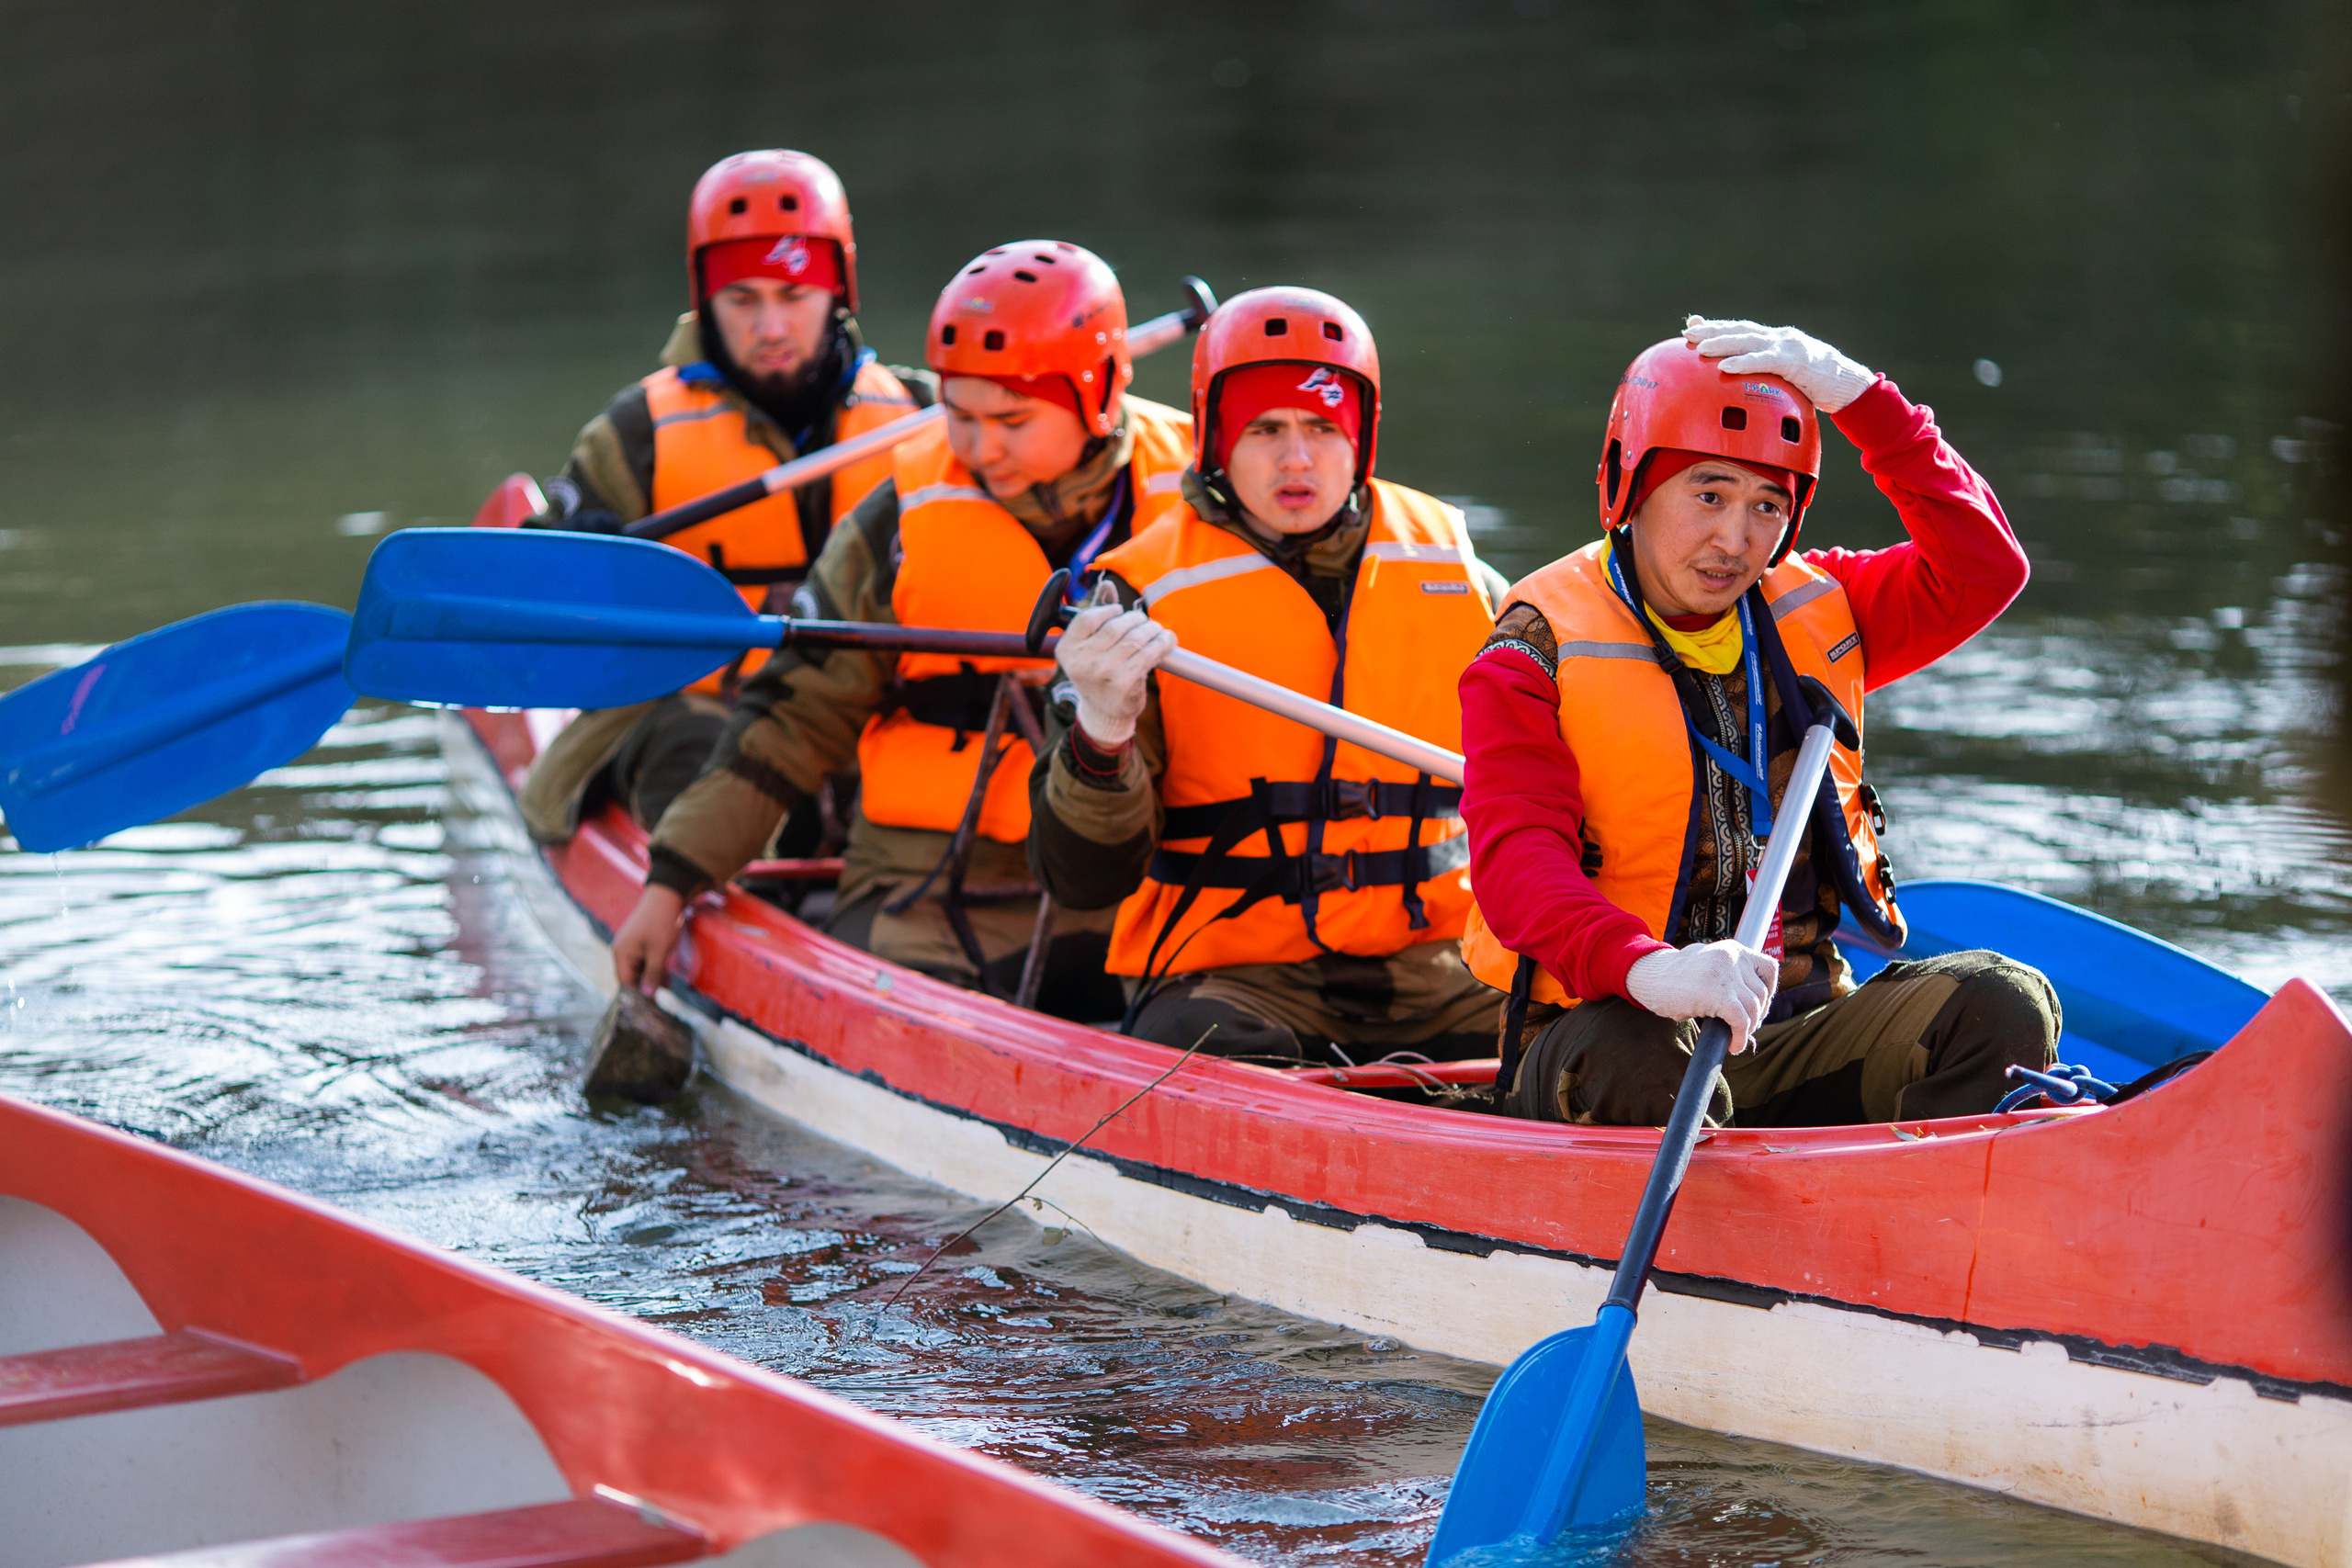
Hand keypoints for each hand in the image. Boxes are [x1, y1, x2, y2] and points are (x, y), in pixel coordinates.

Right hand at [612, 884, 687, 995]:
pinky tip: (667, 977)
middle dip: (647, 986)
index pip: (625, 982)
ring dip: (653, 977)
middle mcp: (622, 950)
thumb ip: (653, 974)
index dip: (638, 994)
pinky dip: (654, 967)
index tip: (653, 1005)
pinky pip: (644, 960)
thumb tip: (647, 996)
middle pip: (632, 977)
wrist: (668, 895)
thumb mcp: (660, 951)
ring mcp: (630, 945)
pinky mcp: (640, 942)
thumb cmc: (662, 922)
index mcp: (621, 953)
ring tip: (668, 988)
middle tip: (663, 998)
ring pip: (640, 969)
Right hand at [1056, 602, 1175, 748]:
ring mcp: (1102, 673)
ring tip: (1158, 630)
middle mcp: (1081, 662)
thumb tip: (1107, 585)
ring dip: (1152, 630)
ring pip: (1134, 639)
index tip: (1120, 611)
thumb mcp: (1089, 647)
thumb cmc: (1098, 673)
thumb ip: (1097, 616)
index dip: (1108, 610)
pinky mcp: (1124, 683)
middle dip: (1135, 619)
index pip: (1087, 618)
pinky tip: (1167, 641)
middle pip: (1115, 626)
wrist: (1105, 713)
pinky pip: (1148, 655)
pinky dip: (1162, 644)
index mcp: (1067, 650)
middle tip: (1146, 622)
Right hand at [1625, 939, 1777, 1053]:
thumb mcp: (1707, 963)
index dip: (1768, 993)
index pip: (1769, 969)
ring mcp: (1726, 975)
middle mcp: (1732, 957)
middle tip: (1742, 1028)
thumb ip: (1730, 973)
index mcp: (1732, 949)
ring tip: (1735, 1038)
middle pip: (1761, 994)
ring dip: (1748, 1028)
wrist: (1648, 977)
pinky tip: (1733, 1045)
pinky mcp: (1718, 995)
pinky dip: (1740, 1037)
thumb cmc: (1674, 977)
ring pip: (1753, 1010)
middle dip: (1756, 1015)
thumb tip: (1753, 1002)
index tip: (1757, 1008)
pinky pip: (1741, 1021)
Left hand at [1683, 317, 1873, 413]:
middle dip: (1712, 331)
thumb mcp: (1788, 375)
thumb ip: (1766, 371)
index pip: (1742, 328)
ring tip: (1699, 349)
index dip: (1717, 326)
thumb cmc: (1817, 383)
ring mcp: (1789, 346)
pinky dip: (1743, 363)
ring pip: (1749, 341)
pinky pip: (1765, 361)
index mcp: (1777, 339)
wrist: (1849, 386)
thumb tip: (1740, 379)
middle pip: (1740, 330)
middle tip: (1687, 333)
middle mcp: (1780, 337)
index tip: (1692, 326)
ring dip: (1722, 344)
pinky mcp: (1796, 362)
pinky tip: (1724, 368)